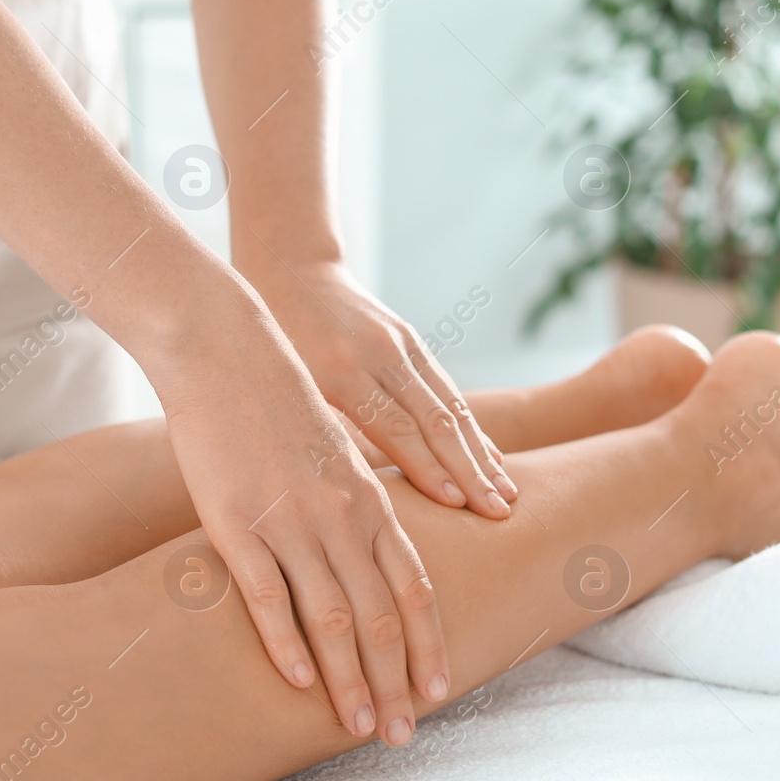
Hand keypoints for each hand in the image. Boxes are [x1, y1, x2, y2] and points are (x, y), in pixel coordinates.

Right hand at [152, 272, 449, 746]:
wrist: (227, 355)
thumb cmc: (281, 406)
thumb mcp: (337, 456)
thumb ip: (360, 507)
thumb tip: (376, 554)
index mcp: (371, 501)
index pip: (416, 588)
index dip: (429, 644)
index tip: (438, 691)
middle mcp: (342, 517)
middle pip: (383, 616)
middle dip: (398, 682)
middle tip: (403, 735)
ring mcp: (290, 523)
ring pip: (333, 619)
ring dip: (351, 681)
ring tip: (361, 726)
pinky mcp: (236, 525)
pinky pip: (267, 599)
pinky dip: (286, 646)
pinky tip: (298, 684)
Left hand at [235, 251, 516, 518]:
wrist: (290, 268)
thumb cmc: (273, 340)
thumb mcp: (285, 384)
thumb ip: (319, 432)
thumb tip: (348, 494)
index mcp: (341, 372)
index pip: (396, 428)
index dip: (429, 469)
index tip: (457, 505)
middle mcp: (380, 356)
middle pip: (436, 421)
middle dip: (470, 471)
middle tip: (498, 512)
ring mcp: (401, 344)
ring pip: (452, 406)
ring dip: (481, 455)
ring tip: (506, 493)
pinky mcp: (412, 340)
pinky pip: (447, 390)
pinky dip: (471, 429)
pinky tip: (492, 458)